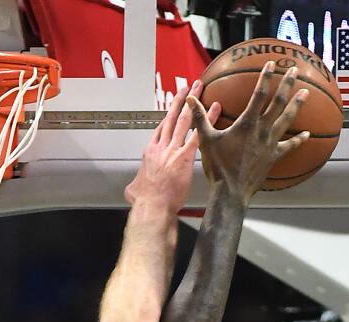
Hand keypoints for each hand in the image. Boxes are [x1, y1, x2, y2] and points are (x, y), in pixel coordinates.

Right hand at [125, 81, 220, 214]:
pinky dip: (207, 119)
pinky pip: (199, 134)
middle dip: (179, 100)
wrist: (152, 206)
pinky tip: (215, 109)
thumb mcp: (134, 190)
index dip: (166, 117)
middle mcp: (161, 147)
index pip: (160, 130)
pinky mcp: (184, 157)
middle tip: (186, 87)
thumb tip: (133, 188)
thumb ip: (136, 184)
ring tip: (199, 88)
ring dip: (192, 101)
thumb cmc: (145, 201)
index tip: (171, 108)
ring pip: (183, 119)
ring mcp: (172, 150)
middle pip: (170, 118)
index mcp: (150, 153)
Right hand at [188, 63, 309, 204]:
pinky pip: (289, 146)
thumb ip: (199, 118)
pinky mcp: (274, 157)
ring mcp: (270, 143)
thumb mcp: (206, 140)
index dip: (265, 77)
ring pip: (287, 120)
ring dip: (297, 105)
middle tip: (294, 70)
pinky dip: (298, 140)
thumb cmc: (218, 166)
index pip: (259, 94)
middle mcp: (262, 130)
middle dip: (286, 84)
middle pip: (278, 102)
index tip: (271, 63)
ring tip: (305, 93)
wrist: (231, 192)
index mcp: (247, 123)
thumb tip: (190, 99)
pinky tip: (307, 134)